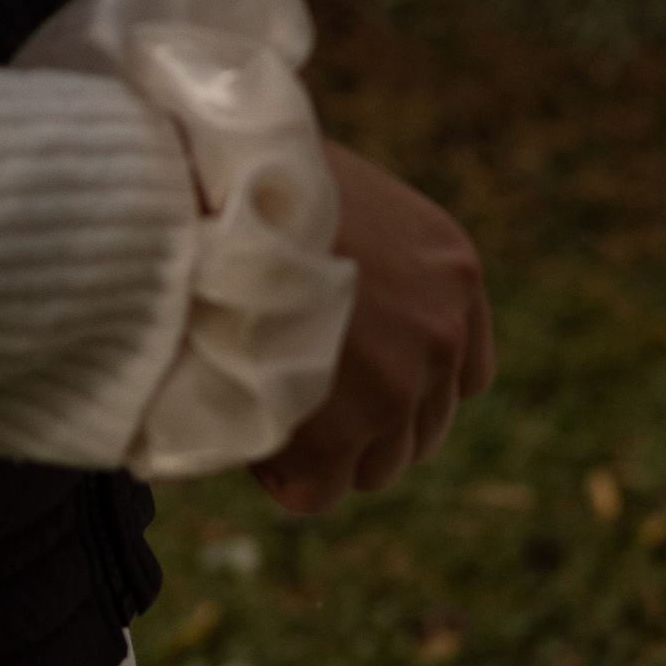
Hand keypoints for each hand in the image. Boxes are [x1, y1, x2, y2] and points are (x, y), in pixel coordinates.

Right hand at [251, 140, 494, 511]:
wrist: (203, 183)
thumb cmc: (245, 173)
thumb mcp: (340, 198)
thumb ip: (367, 262)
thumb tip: (345, 323)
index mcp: (453, 272)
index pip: (462, 374)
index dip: (404, 388)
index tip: (349, 377)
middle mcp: (441, 333)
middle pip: (419, 430)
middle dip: (362, 425)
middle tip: (291, 393)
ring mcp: (398, 387)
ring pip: (374, 467)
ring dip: (323, 451)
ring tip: (260, 403)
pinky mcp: (342, 433)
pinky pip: (316, 492)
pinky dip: (278, 475)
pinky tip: (241, 428)